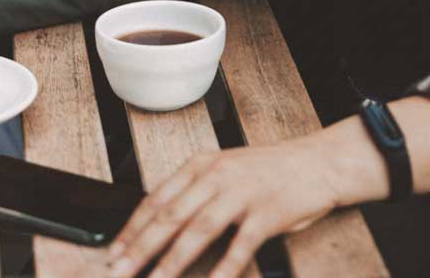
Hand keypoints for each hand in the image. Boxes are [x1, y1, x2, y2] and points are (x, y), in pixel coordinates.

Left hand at [108, 138, 339, 277]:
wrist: (316, 162)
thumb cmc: (267, 171)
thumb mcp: (224, 169)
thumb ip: (194, 190)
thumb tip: (157, 222)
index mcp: (201, 163)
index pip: (157, 198)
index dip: (132, 228)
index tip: (113, 252)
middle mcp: (216, 175)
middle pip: (170, 215)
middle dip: (141, 247)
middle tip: (119, 271)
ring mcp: (241, 193)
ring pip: (198, 230)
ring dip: (172, 261)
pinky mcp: (266, 213)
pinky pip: (240, 246)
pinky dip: (224, 268)